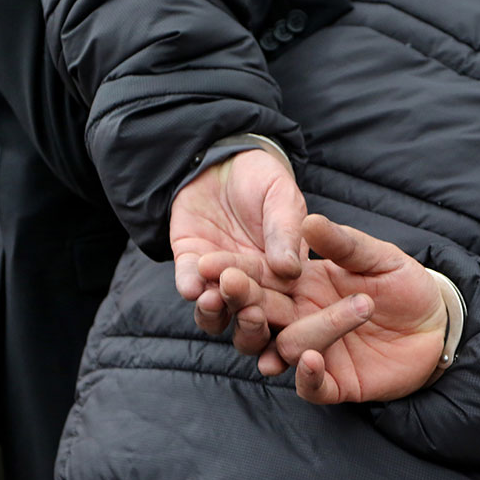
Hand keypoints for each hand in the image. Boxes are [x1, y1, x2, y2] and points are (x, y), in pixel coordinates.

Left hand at [169, 148, 306, 332]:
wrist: (223, 160)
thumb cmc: (263, 180)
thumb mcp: (282, 199)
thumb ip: (286, 232)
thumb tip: (291, 270)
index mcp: (285, 277)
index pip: (282, 304)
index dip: (276, 314)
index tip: (268, 311)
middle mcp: (254, 286)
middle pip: (250, 318)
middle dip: (246, 320)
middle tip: (243, 308)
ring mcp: (219, 279)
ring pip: (216, 312)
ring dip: (213, 312)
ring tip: (212, 299)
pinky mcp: (190, 265)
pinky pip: (188, 283)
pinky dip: (189, 287)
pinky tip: (191, 286)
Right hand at [198, 215, 447, 403]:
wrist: (438, 324)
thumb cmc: (405, 284)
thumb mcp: (376, 257)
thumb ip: (343, 243)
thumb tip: (308, 221)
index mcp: (302, 287)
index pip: (261, 279)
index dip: (236, 271)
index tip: (209, 261)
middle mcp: (300, 320)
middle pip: (260, 315)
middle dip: (240, 300)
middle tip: (225, 286)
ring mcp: (316, 352)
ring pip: (281, 348)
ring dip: (268, 335)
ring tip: (257, 316)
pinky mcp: (336, 383)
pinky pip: (312, 385)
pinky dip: (307, 375)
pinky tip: (308, 359)